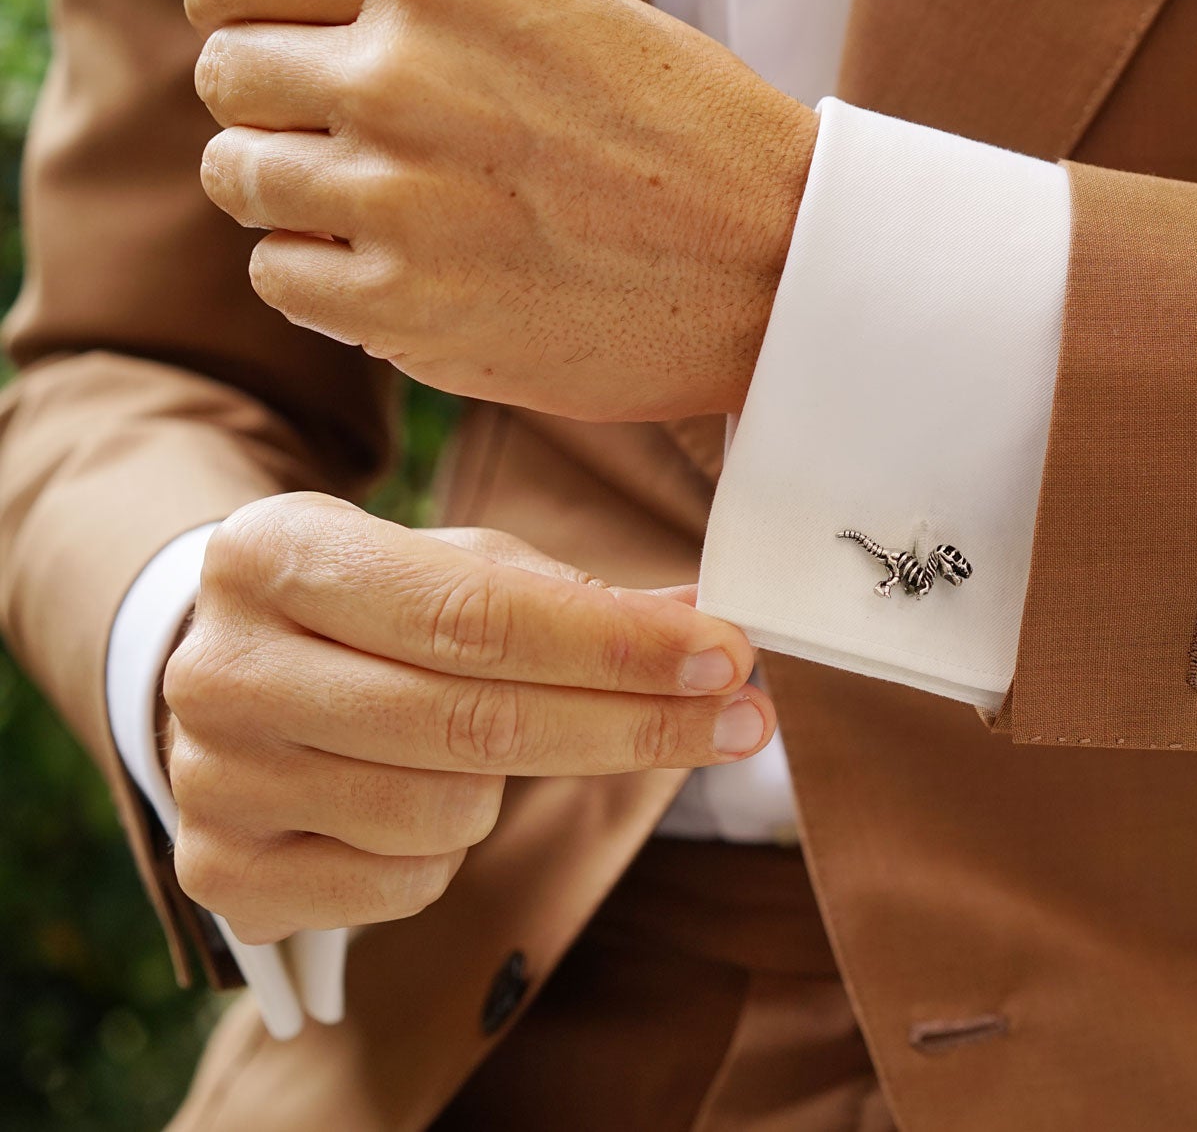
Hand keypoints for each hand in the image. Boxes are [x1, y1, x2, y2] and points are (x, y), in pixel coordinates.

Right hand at [162, 492, 769, 943]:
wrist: (223, 680)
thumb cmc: (368, 613)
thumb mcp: (452, 570)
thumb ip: (573, 596)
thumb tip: (701, 622)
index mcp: (273, 553)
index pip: (476, 614)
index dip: (615, 645)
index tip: (727, 655)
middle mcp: (222, 667)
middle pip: (475, 721)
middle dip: (633, 723)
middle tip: (743, 719)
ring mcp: (212, 780)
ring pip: (447, 811)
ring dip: (505, 788)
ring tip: (480, 745)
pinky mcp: (221, 876)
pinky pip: (404, 883)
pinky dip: (444, 851)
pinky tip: (418, 798)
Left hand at [185, 0, 817, 421]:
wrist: (782, 262)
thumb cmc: (676, 124)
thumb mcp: (546, 0)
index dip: (244, 9)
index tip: (283, 42)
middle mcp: (396, 71)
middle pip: (228, 76)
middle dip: (281, 107)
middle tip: (376, 140)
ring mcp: (392, 196)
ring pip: (241, 178)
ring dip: (301, 194)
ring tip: (403, 207)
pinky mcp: (401, 308)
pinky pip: (280, 276)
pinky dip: (328, 276)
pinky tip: (414, 268)